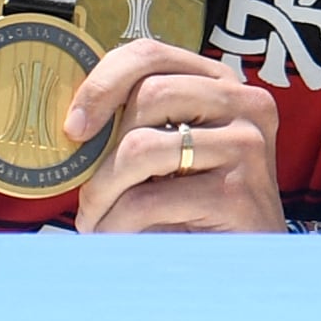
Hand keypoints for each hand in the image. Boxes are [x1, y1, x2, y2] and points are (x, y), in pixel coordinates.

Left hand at [66, 39, 285, 233]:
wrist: (247, 265)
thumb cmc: (196, 208)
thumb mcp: (172, 154)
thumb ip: (139, 124)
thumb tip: (73, 120)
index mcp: (223, 84)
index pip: (151, 54)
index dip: (102, 83)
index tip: (73, 127)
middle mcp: (245, 104)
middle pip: (147, 96)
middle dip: (101, 151)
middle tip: (88, 193)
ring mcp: (246, 146)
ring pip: (141, 147)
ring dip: (103, 192)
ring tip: (98, 220)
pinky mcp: (237, 193)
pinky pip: (149, 199)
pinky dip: (117, 223)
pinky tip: (116, 236)